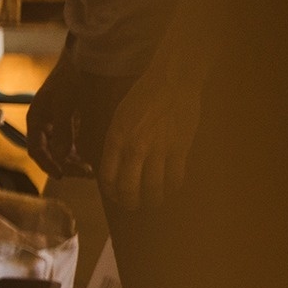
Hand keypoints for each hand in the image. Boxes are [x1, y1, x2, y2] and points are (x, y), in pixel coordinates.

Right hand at [26, 62, 92, 177]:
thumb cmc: (72, 76)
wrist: (88, 57)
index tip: (61, 175)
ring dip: (74, 161)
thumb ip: (62, 129)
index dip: (47, 164)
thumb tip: (59, 156)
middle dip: (66, 165)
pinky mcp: (72, 123)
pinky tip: (93, 158)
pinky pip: (72, 144)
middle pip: (50, 153)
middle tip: (86, 172)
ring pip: (62, 151)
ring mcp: (58, 124)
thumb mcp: (66, 102)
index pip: (36, 149)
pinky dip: (81, 153)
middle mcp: (45, 124)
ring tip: (91, 169)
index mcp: (36, 119)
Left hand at [99, 45, 202, 210]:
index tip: (115, 196)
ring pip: (153, 188)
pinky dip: (173, 188)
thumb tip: (114, 164)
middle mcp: (135, 148)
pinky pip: (176, 177)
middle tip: (133, 206)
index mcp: (115, 140)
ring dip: (153, 200)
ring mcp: (159, 150)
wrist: (172, 81)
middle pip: (129, 188)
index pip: (108, 178)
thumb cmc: (143, 96)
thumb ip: (115, 142)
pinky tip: (172, 189)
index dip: (111, 193)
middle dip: (130, 203)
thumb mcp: (118, 118)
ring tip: (153, 202)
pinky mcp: (180, 148)